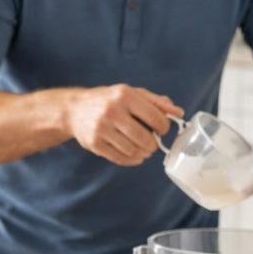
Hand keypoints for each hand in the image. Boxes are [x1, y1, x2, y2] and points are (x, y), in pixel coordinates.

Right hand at [64, 85, 180, 165]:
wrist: (74, 109)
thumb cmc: (108, 100)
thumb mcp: (131, 93)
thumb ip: (156, 102)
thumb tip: (178, 112)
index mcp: (124, 95)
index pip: (154, 117)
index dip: (164, 127)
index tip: (162, 129)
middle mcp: (112, 111)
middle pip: (144, 138)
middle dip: (153, 144)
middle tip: (153, 143)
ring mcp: (101, 129)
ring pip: (132, 150)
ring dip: (143, 153)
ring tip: (144, 149)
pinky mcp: (94, 143)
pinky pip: (119, 158)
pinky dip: (132, 160)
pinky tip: (135, 156)